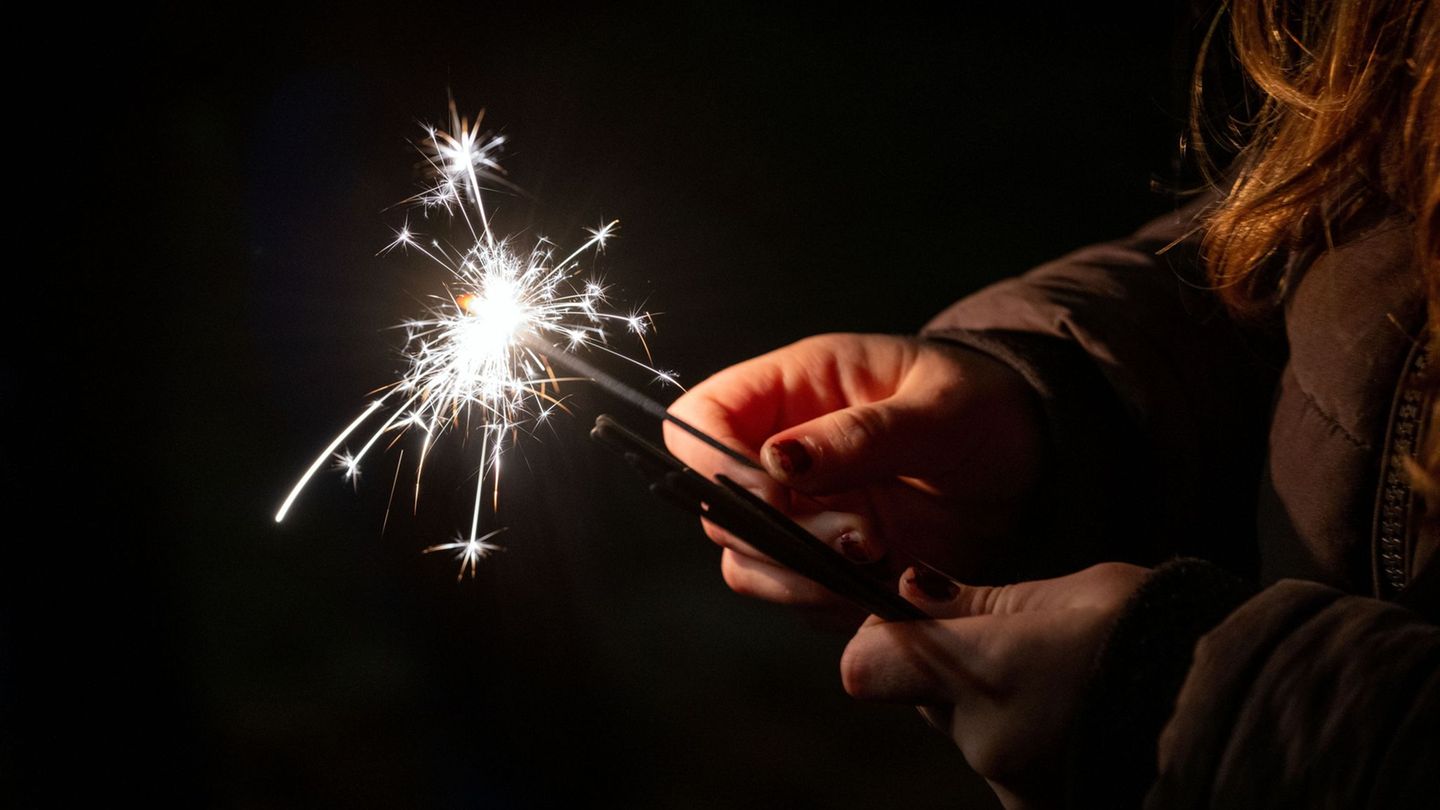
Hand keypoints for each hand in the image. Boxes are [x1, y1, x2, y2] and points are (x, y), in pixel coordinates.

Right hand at [664, 333, 1043, 612]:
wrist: (1032, 463)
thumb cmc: (985, 409)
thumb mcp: (938, 408)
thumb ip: (861, 433)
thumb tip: (778, 459)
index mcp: (791, 387)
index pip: (698, 419)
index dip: (713, 463)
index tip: (776, 497)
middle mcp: (780, 452)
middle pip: (716, 506)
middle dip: (777, 534)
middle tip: (862, 538)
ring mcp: (801, 511)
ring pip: (749, 563)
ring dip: (803, 577)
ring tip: (880, 561)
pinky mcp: (828, 561)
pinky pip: (801, 597)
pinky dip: (837, 603)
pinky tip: (892, 582)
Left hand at [841, 562, 1150, 809]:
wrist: (1242, 712)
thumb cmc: (1160, 632)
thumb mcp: (1065, 595)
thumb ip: (977, 602)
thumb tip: (908, 589)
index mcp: (983, 668)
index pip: (869, 665)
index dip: (884, 642)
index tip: (920, 619)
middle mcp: (986, 739)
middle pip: (929, 699)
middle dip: (957, 671)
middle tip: (1028, 647)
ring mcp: (1016, 786)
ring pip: (974, 736)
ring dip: (1001, 712)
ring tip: (1076, 689)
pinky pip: (1012, 771)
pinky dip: (1034, 748)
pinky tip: (1087, 726)